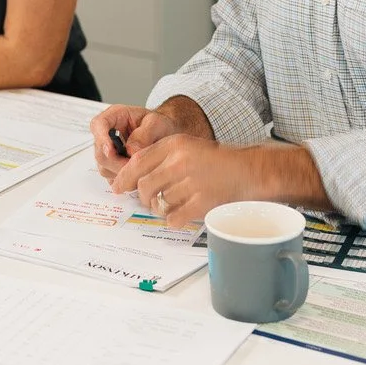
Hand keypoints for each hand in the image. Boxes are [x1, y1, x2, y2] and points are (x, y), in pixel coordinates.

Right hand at [89, 104, 181, 180]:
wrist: (163, 135)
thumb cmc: (158, 125)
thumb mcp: (156, 123)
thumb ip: (144, 134)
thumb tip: (131, 150)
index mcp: (113, 116)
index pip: (98, 125)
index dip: (101, 139)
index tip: (111, 151)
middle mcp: (106, 134)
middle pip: (100, 152)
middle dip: (117, 162)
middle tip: (137, 165)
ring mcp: (107, 152)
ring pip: (105, 168)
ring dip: (122, 172)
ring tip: (141, 167)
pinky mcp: (111, 167)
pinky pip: (111, 178)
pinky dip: (124, 179)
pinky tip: (138, 172)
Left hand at [111, 134, 255, 228]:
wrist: (248, 171)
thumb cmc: (216, 161)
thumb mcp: (186, 146)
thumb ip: (159, 156)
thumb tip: (129, 174)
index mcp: (174, 144)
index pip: (137, 162)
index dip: (124, 178)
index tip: (117, 188)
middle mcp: (180, 162)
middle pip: (144, 186)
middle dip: (144, 197)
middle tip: (151, 199)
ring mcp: (190, 183)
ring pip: (158, 203)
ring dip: (161, 208)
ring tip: (173, 203)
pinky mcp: (201, 203)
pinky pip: (173, 218)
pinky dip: (173, 220)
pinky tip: (181, 214)